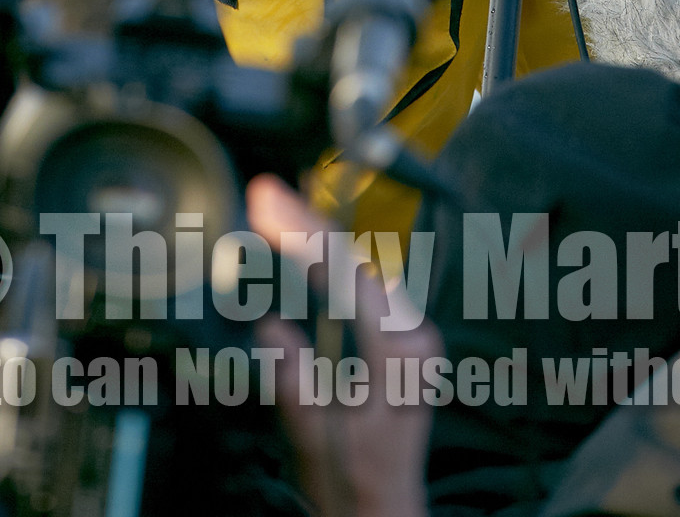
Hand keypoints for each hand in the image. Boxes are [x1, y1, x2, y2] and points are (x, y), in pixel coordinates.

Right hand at [249, 174, 436, 516]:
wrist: (384, 513)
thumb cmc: (348, 481)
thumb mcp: (311, 435)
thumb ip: (293, 377)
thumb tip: (269, 324)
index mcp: (398, 353)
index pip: (345, 274)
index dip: (302, 231)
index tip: (267, 199)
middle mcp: (416, 333)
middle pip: (355, 261)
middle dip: (306, 225)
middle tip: (263, 194)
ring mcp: (417, 333)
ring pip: (361, 269)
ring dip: (318, 241)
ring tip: (275, 212)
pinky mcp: (407, 338)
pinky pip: (366, 288)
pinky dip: (332, 266)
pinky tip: (306, 249)